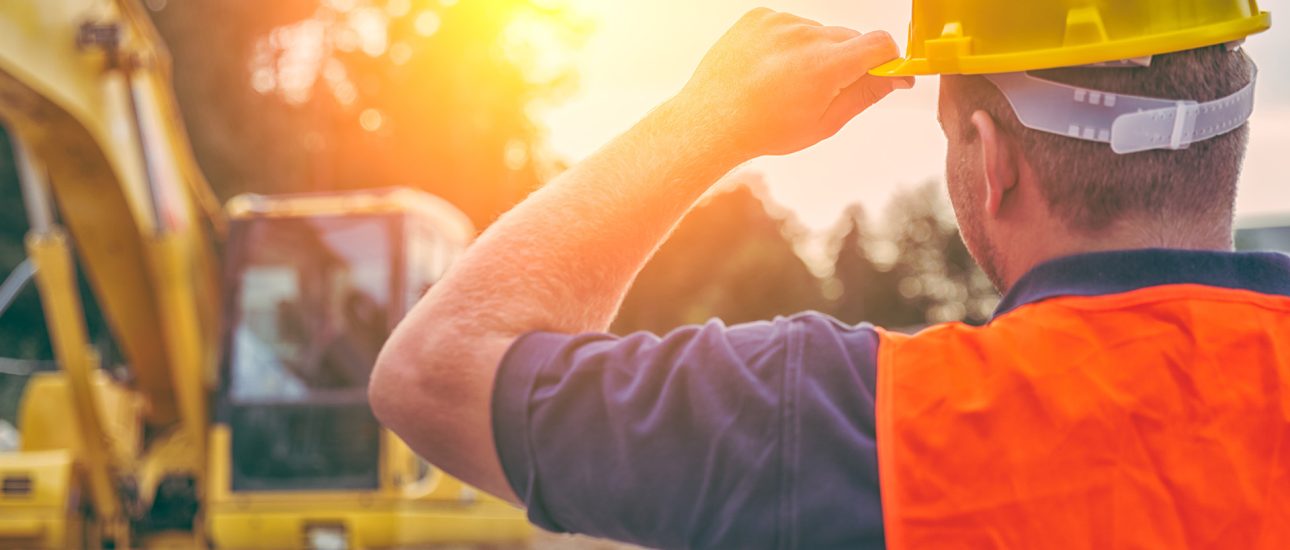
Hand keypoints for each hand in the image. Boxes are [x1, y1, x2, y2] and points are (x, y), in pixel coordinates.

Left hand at [668, 8, 910, 161]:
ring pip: (817, 32)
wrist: (711, 121)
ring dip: (814, 52)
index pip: (880, 43)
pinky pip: (789, 25)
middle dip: (847, 60)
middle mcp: (805, 36)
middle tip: (822, 90)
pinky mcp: (759, 17)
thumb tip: (897, 77)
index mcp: (826, 66)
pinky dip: (787, 43)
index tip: (884, 72)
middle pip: (849, 38)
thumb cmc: (765, 129)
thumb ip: (864, 95)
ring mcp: (780, 22)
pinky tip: (768, 69)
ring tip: (785, 82)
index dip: (888, 59)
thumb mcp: (824, 123)